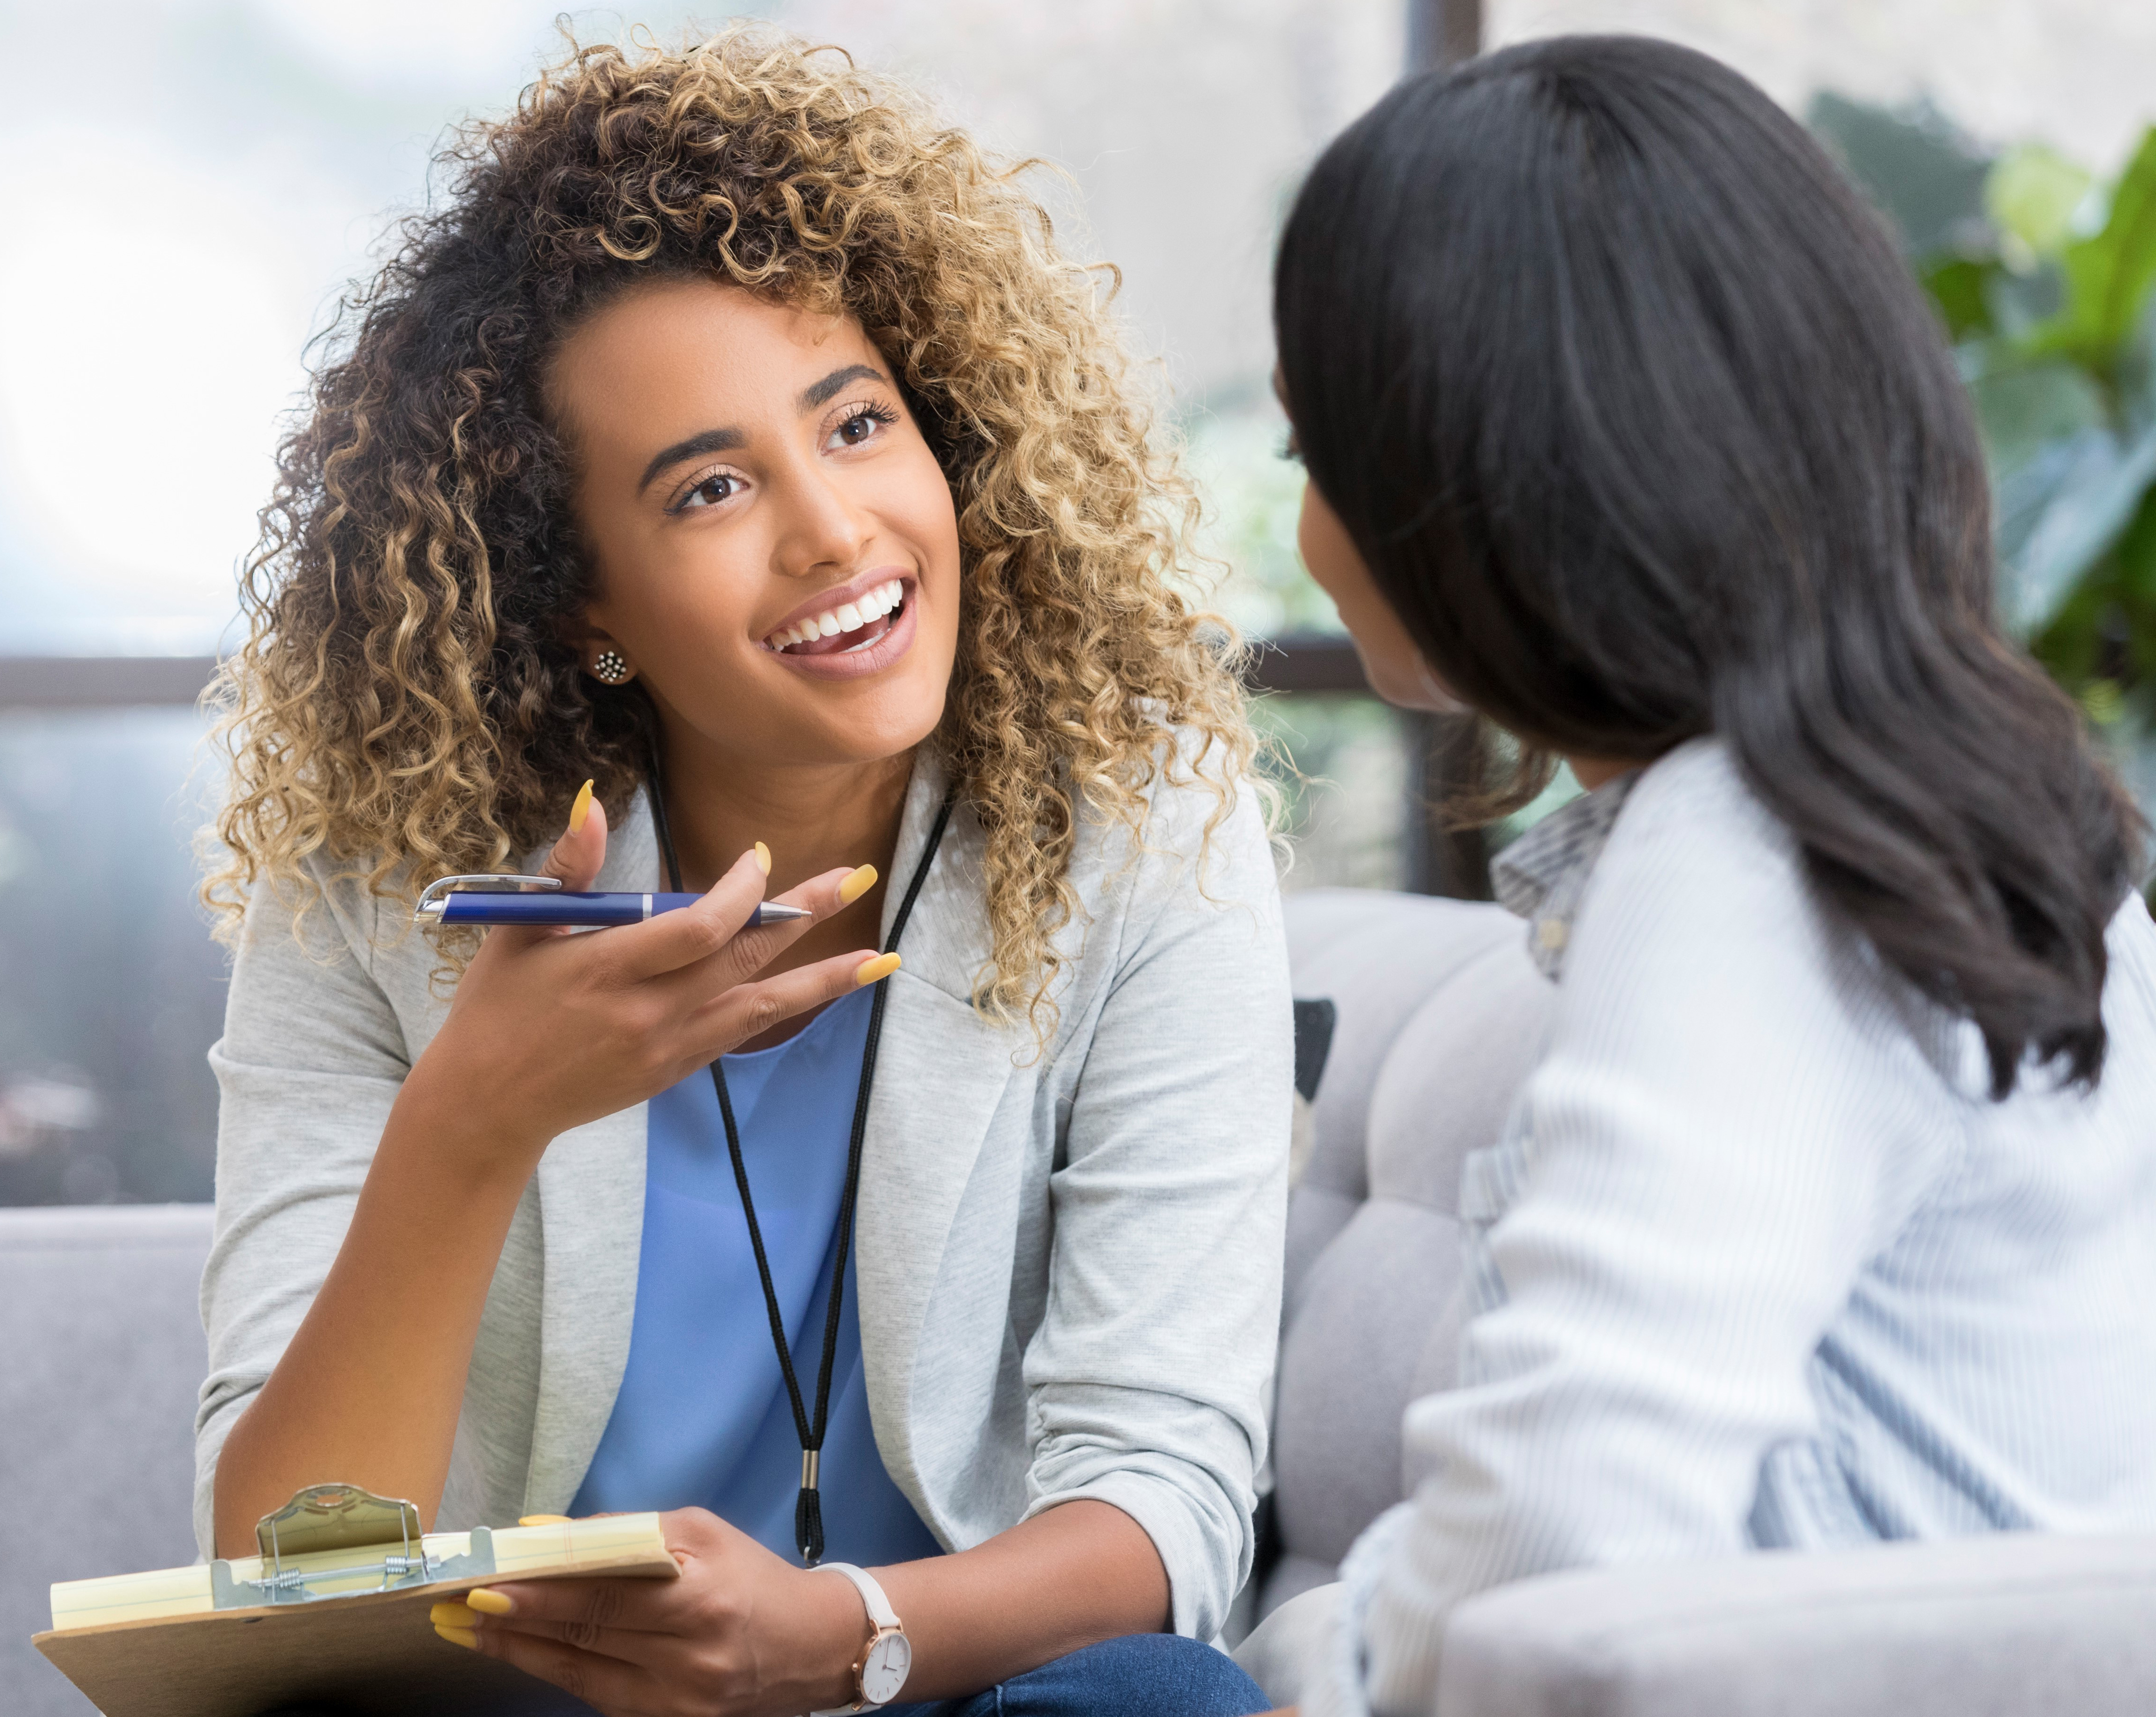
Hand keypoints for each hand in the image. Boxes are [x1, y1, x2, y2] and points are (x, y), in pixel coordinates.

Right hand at [398, 786, 887, 1169]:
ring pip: (762, 1005)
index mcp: (606, 968)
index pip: (698, 925)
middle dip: (803, 914)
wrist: (487, 1106)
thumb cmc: (496, 1007)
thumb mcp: (519, 930)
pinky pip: (742, 1031)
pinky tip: (824, 989)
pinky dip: (786, 1007)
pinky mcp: (675, 1070)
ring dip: (824, 978)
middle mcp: (647, 1011)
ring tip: (880, 960)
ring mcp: (667, 1047)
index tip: (760, 858)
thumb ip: (567, 870)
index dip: (740, 890)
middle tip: (858, 876)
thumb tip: (594, 804)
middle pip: (744, 957)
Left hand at [428, 1508, 868, 1716]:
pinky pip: (599, 1695)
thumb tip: (545, 1534)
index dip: (539, 1595)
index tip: (484, 1586)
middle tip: (454, 1606)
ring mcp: (679, 1703)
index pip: (604, 1597)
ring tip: (468, 1632)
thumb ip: (624, 1532)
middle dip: (513, 1623)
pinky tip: (523, 1652)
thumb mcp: (701, 1532)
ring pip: (580, 1676)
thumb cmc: (751, 1578)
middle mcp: (689, 1659)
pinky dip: (557, 1671)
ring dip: (519, 1653)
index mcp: (701, 1599)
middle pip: (584, 1639)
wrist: (812, 1648)